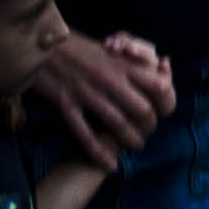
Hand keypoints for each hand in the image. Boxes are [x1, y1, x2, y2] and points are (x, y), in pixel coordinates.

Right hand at [31, 32, 172, 166]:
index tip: (163, 112)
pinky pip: (85, 134)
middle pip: (142, 109)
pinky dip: (100, 152)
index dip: (166, 102)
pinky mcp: (66, 104)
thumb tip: (160, 70)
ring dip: (130, 140)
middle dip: (148, 126)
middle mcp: (109, 78)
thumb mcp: (110, 50)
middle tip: (147, 133)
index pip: (159, 85)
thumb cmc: (78, 47)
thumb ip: (133, 62)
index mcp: (123, 63)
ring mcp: (87, 92)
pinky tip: (110, 164)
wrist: (42, 44)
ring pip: (117, 124)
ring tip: (135, 147)